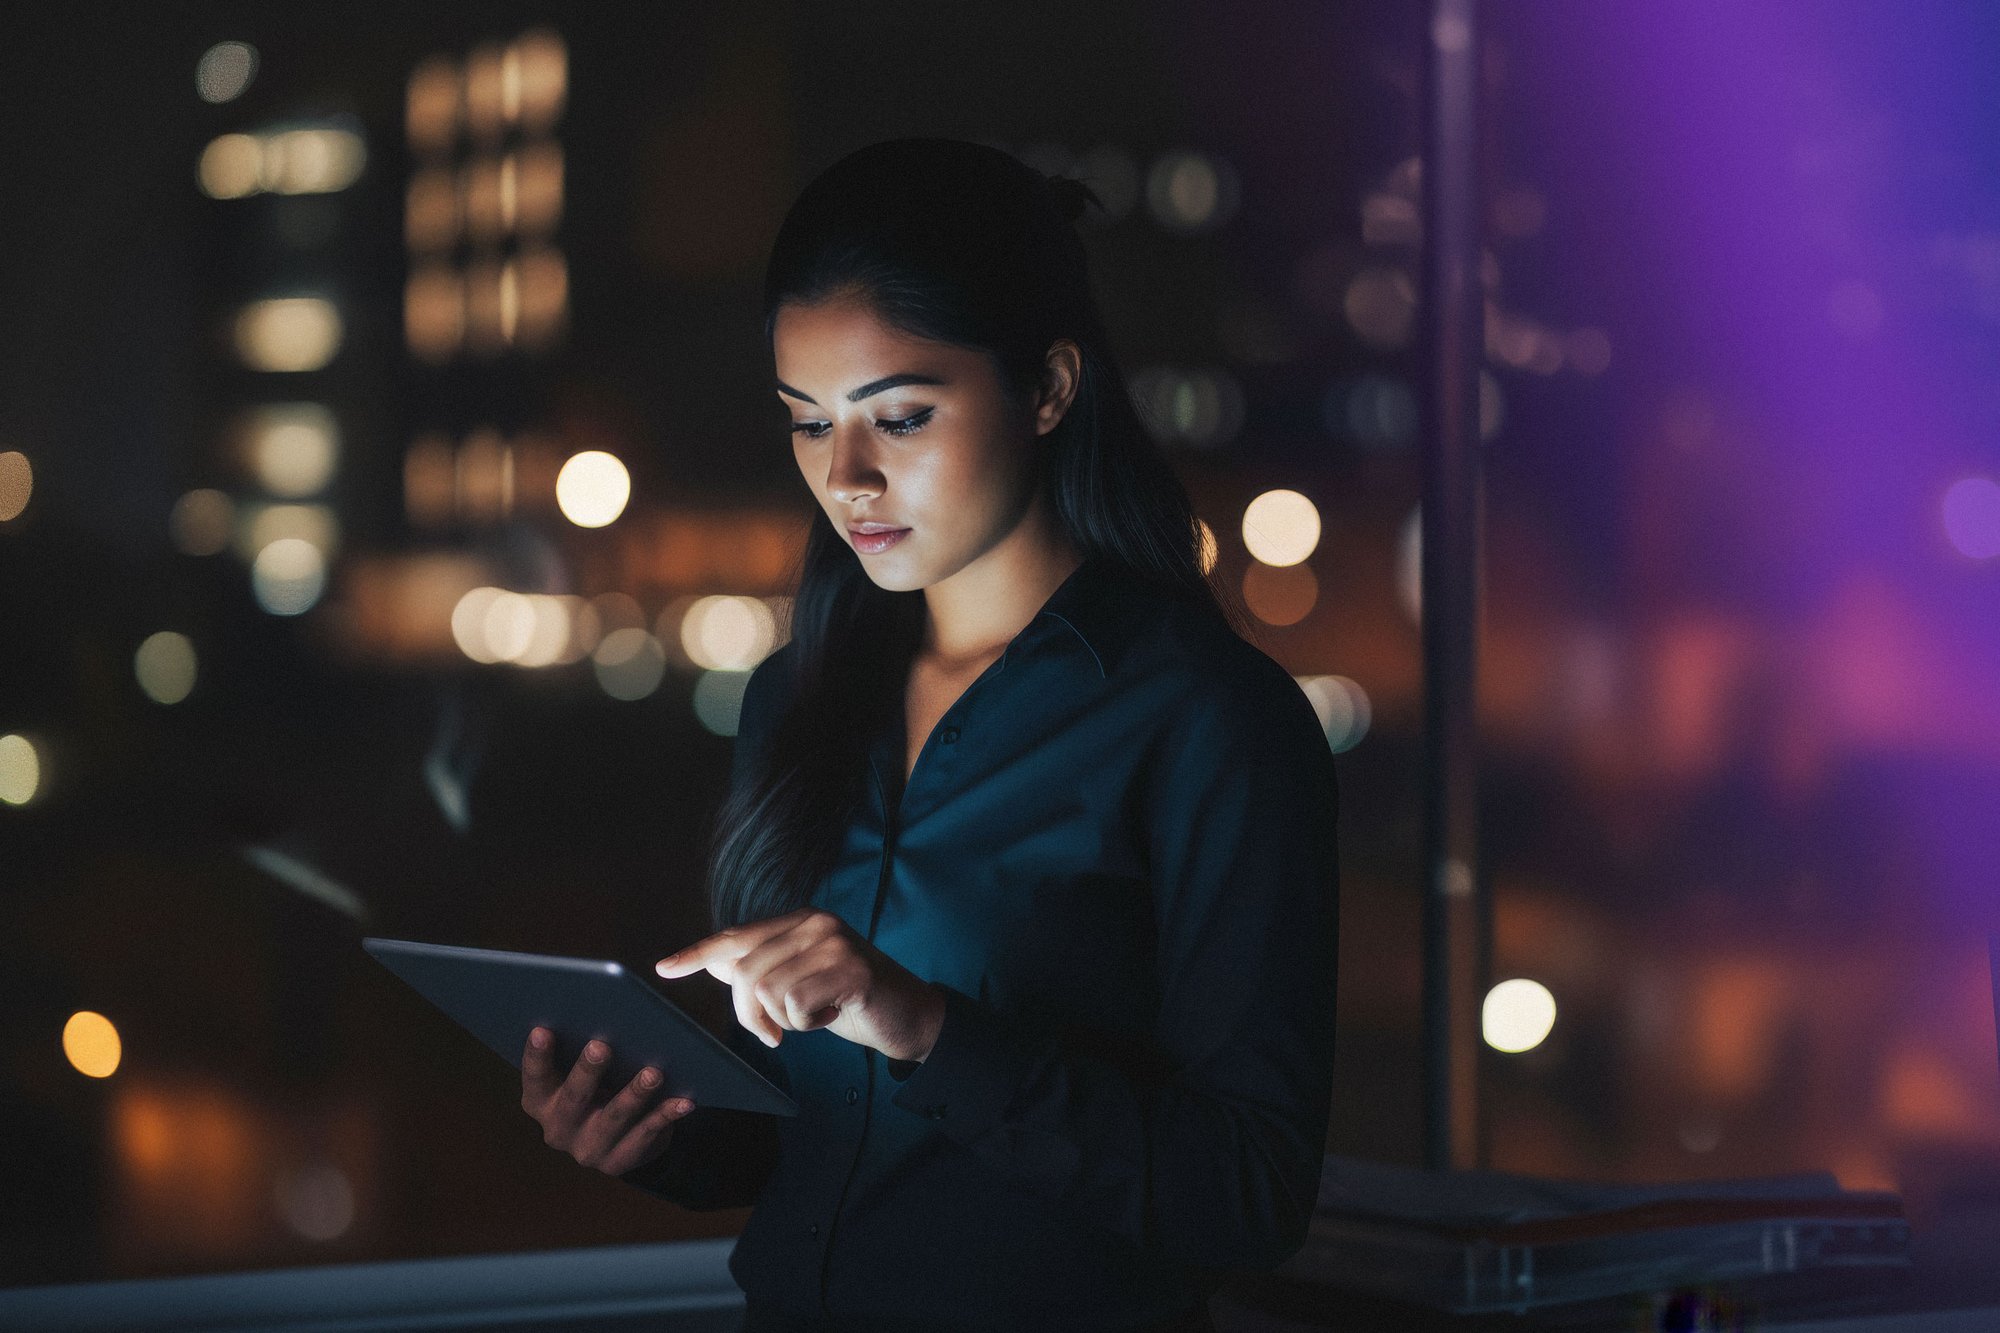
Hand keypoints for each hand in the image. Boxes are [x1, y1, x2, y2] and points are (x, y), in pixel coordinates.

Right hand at [521, 1027, 697, 1176]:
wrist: (615, 1139)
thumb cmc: (595, 1087)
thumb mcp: (579, 1072)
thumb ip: (580, 1047)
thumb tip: (601, 1009)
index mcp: (540, 1101)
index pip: (535, 1077)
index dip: (537, 1055)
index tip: (542, 1029)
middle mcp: (558, 1129)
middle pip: (574, 1098)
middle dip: (588, 1072)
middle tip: (601, 1046)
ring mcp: (588, 1150)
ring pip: (613, 1118)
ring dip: (634, 1094)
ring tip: (652, 1073)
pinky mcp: (618, 1162)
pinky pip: (645, 1136)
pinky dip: (665, 1116)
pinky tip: (684, 1101)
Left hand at [656, 907, 946, 1062]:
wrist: (913, 1017)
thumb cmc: (852, 1001)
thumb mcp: (801, 983)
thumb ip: (763, 968)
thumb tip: (714, 960)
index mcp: (801, 921)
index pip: (737, 936)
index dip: (698, 952)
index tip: (666, 969)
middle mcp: (815, 923)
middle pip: (745, 971)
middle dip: (751, 1013)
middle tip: (777, 1034)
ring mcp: (834, 943)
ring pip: (767, 990)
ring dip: (784, 1019)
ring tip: (815, 1016)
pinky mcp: (850, 969)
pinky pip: (796, 1005)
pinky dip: (807, 1023)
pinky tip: (833, 1015)